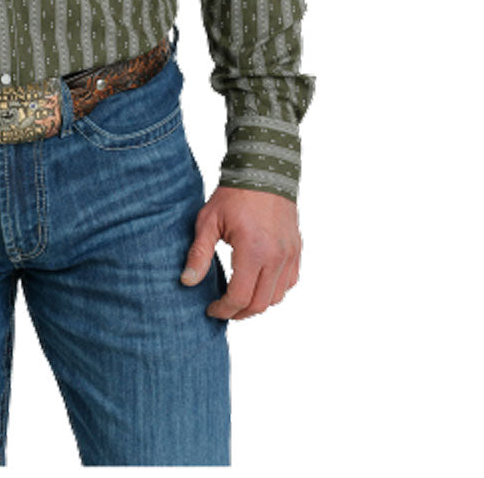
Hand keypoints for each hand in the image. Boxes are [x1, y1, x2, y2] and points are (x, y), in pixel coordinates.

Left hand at [180, 185, 300, 319]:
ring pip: (277, 297)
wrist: (263, 171)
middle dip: (239, 312)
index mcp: (253, 251)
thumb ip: (199, 254)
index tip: (211, 310)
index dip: (223, 309)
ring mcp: (290, 254)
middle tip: (223, 310)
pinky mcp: (296, 250)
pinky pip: (289, 282)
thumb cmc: (234, 195)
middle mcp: (276, 257)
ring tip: (238, 299)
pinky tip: (258, 284)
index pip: (240, 297)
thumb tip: (187, 282)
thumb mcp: (208, 221)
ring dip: (257, 303)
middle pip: (260, 303)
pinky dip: (274, 290)